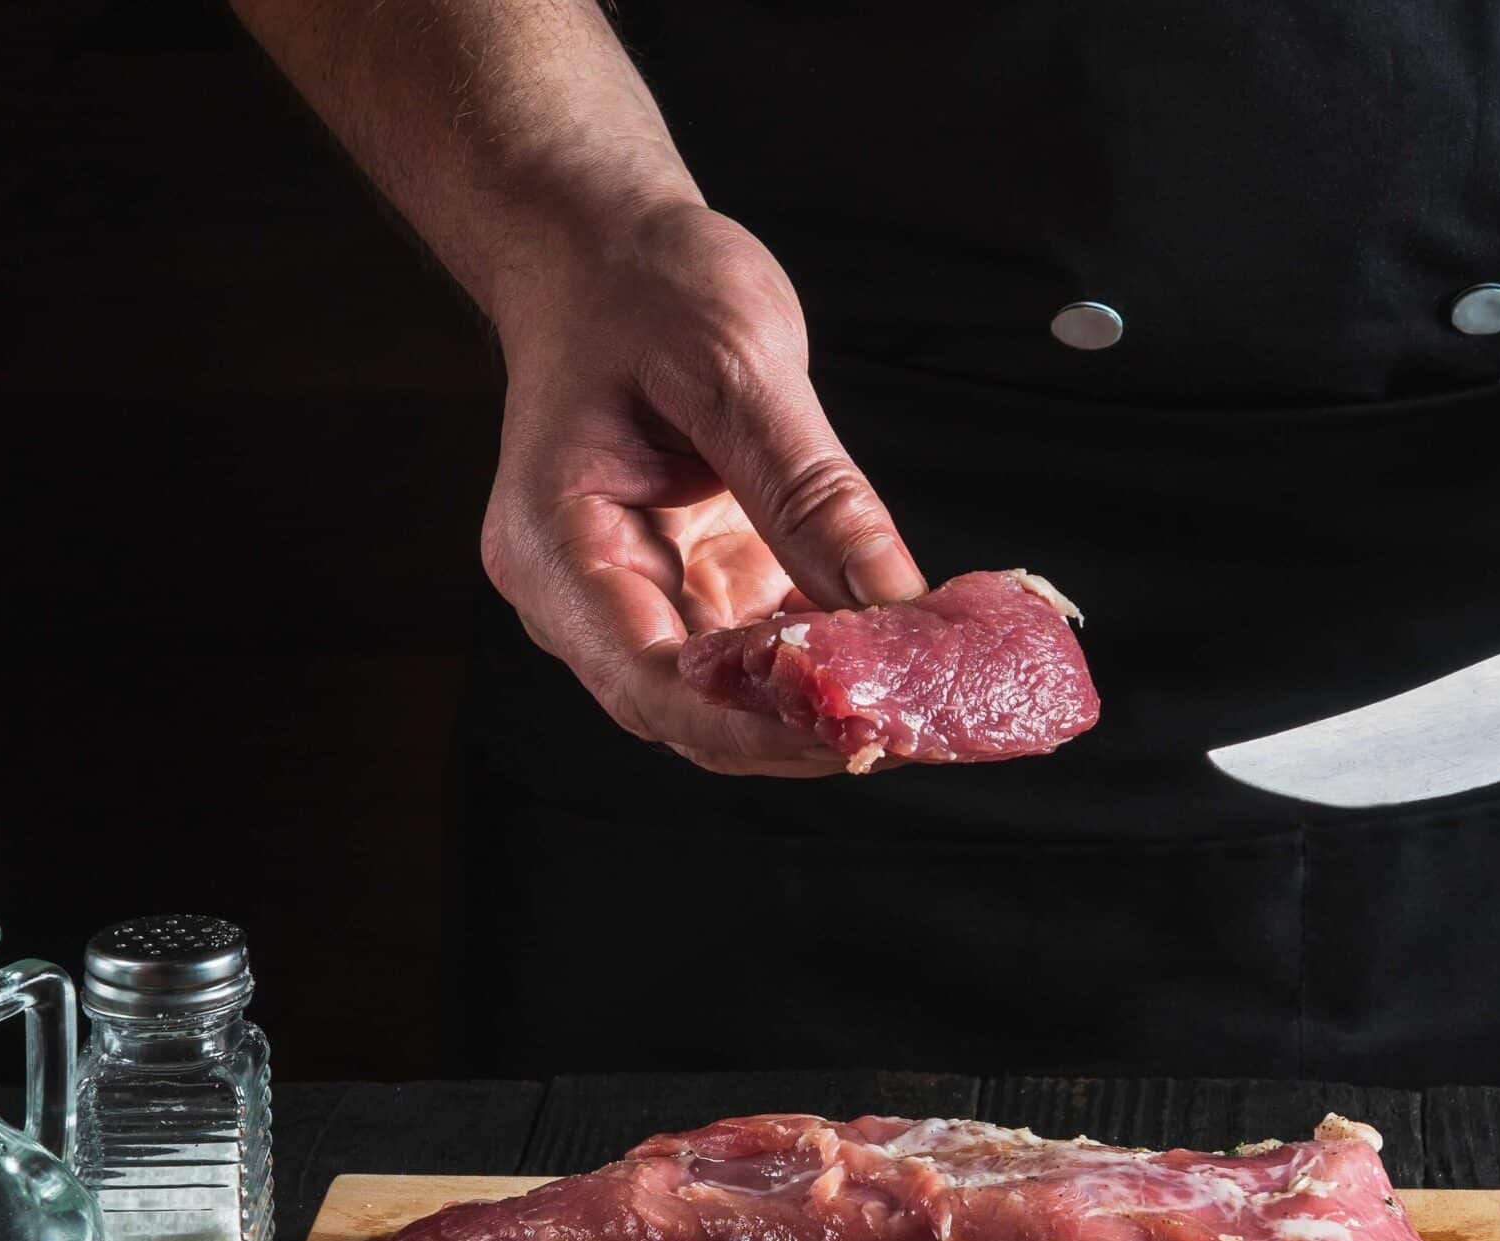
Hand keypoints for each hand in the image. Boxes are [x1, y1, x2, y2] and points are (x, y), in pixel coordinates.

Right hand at [479, 201, 926, 775]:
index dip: (761, 729)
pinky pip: (766, 652)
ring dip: (837, 704)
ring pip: (740, 698)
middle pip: (699, 714)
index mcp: (558, 545)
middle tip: (933, 724)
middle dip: (813, 730)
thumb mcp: (736, 365)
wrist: (599, 248)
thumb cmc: (639, 285)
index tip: (861, 734)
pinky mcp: (694, 585)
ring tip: (940, 695)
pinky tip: (912, 648)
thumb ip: (813, 492)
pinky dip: (838, 658)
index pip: (653, 686)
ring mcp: (641, 598)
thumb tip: (894, 603)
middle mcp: (585, 596)